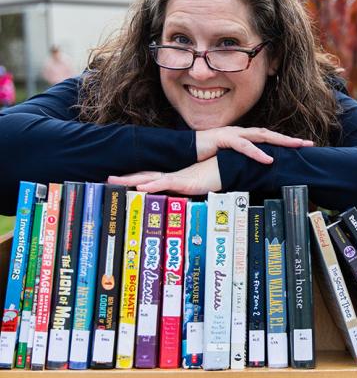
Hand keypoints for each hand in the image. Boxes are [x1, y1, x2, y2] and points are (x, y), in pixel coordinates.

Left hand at [107, 157, 221, 194]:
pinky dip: (152, 184)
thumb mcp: (193, 190)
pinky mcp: (184, 182)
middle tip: (108, 180)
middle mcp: (170, 177)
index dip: (132, 179)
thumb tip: (175, 207)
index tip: (117, 181)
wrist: (226, 170)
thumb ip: (183, 195)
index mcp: (171, 179)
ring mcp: (176, 178)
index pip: (147, 178)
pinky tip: (141, 186)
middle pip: (143, 176)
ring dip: (132, 180)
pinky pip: (166, 182)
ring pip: (149, 178)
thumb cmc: (212, 179)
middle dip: (125, 179)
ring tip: (116, 181)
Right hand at [196, 126, 312, 163]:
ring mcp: (233, 134)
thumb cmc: (205, 154)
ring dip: (280, 141)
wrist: (184, 149)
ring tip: (296, 146)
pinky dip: (257, 153)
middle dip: (289, 139)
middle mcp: (240, 132)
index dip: (283, 141)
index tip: (300, 147)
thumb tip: (253, 170)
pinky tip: (268, 159)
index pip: (267, 138)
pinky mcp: (224, 139)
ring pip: (261, 136)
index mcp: (242, 137)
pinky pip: (244, 146)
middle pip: (270, 134)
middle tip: (308, 144)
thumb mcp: (227, 158)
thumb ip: (240, 161)